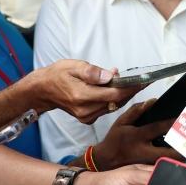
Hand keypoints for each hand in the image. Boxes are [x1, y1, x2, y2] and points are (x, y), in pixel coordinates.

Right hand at [27, 60, 142, 123]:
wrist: (42, 90)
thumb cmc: (57, 75)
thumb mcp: (73, 66)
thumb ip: (92, 72)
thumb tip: (111, 76)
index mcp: (82, 96)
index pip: (114, 94)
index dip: (131, 87)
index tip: (143, 80)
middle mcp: (85, 109)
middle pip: (117, 102)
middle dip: (130, 90)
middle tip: (140, 79)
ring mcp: (86, 116)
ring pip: (113, 106)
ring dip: (122, 94)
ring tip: (126, 81)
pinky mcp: (87, 118)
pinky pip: (106, 109)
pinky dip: (113, 100)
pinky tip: (114, 89)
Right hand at [90, 100, 182, 169]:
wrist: (102, 162)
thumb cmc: (114, 141)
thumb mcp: (121, 122)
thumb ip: (136, 111)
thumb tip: (152, 102)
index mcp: (136, 136)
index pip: (157, 128)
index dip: (172, 124)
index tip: (185, 119)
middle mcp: (142, 152)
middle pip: (167, 153)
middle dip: (183, 150)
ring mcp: (145, 165)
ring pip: (167, 164)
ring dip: (180, 161)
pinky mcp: (146, 174)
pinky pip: (162, 170)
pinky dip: (172, 167)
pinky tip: (183, 164)